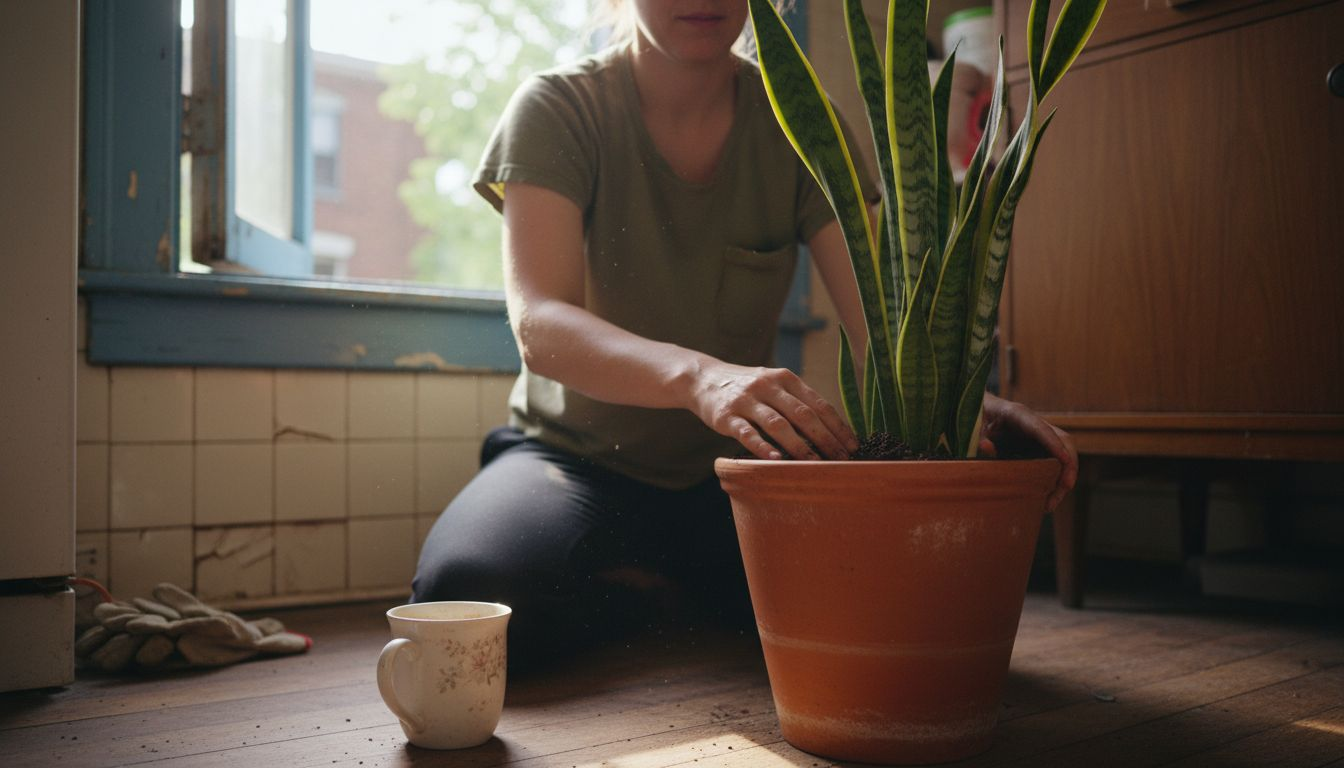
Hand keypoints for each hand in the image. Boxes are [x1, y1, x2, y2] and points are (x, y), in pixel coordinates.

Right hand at [689, 361, 859, 460]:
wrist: (702, 379)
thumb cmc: (746, 388)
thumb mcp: (773, 385)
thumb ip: (796, 401)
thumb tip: (831, 430)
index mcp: (785, 379)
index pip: (817, 404)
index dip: (837, 426)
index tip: (853, 445)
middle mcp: (767, 386)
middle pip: (802, 414)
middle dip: (825, 439)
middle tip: (841, 460)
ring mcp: (746, 400)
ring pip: (777, 424)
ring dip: (799, 446)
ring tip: (815, 465)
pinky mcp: (726, 416)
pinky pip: (747, 433)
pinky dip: (762, 447)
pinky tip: (776, 460)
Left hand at [977, 393, 1077, 511]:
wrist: (976, 409)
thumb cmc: (975, 415)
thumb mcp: (972, 425)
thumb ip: (979, 436)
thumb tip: (986, 447)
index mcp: (1017, 414)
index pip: (1040, 428)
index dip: (1054, 443)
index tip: (1065, 460)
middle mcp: (1033, 423)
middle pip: (1062, 440)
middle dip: (1069, 464)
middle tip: (1065, 487)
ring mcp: (1038, 435)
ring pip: (1062, 453)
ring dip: (1063, 477)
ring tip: (1050, 504)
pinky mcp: (1037, 446)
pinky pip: (1054, 461)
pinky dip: (1055, 478)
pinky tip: (1047, 497)